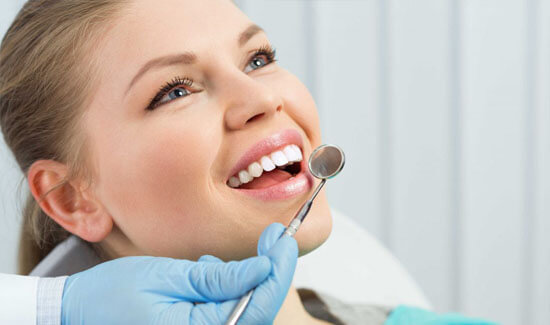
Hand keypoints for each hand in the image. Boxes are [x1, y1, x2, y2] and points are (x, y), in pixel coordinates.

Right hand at [61, 222, 297, 323]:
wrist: (78, 313)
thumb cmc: (113, 296)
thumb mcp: (167, 277)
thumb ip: (217, 279)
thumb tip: (262, 269)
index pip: (259, 305)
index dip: (278, 270)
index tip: (283, 239)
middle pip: (259, 308)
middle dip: (270, 271)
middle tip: (273, 238)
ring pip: (245, 309)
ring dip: (244, 281)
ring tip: (210, 262)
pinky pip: (226, 312)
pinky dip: (226, 289)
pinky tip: (202, 274)